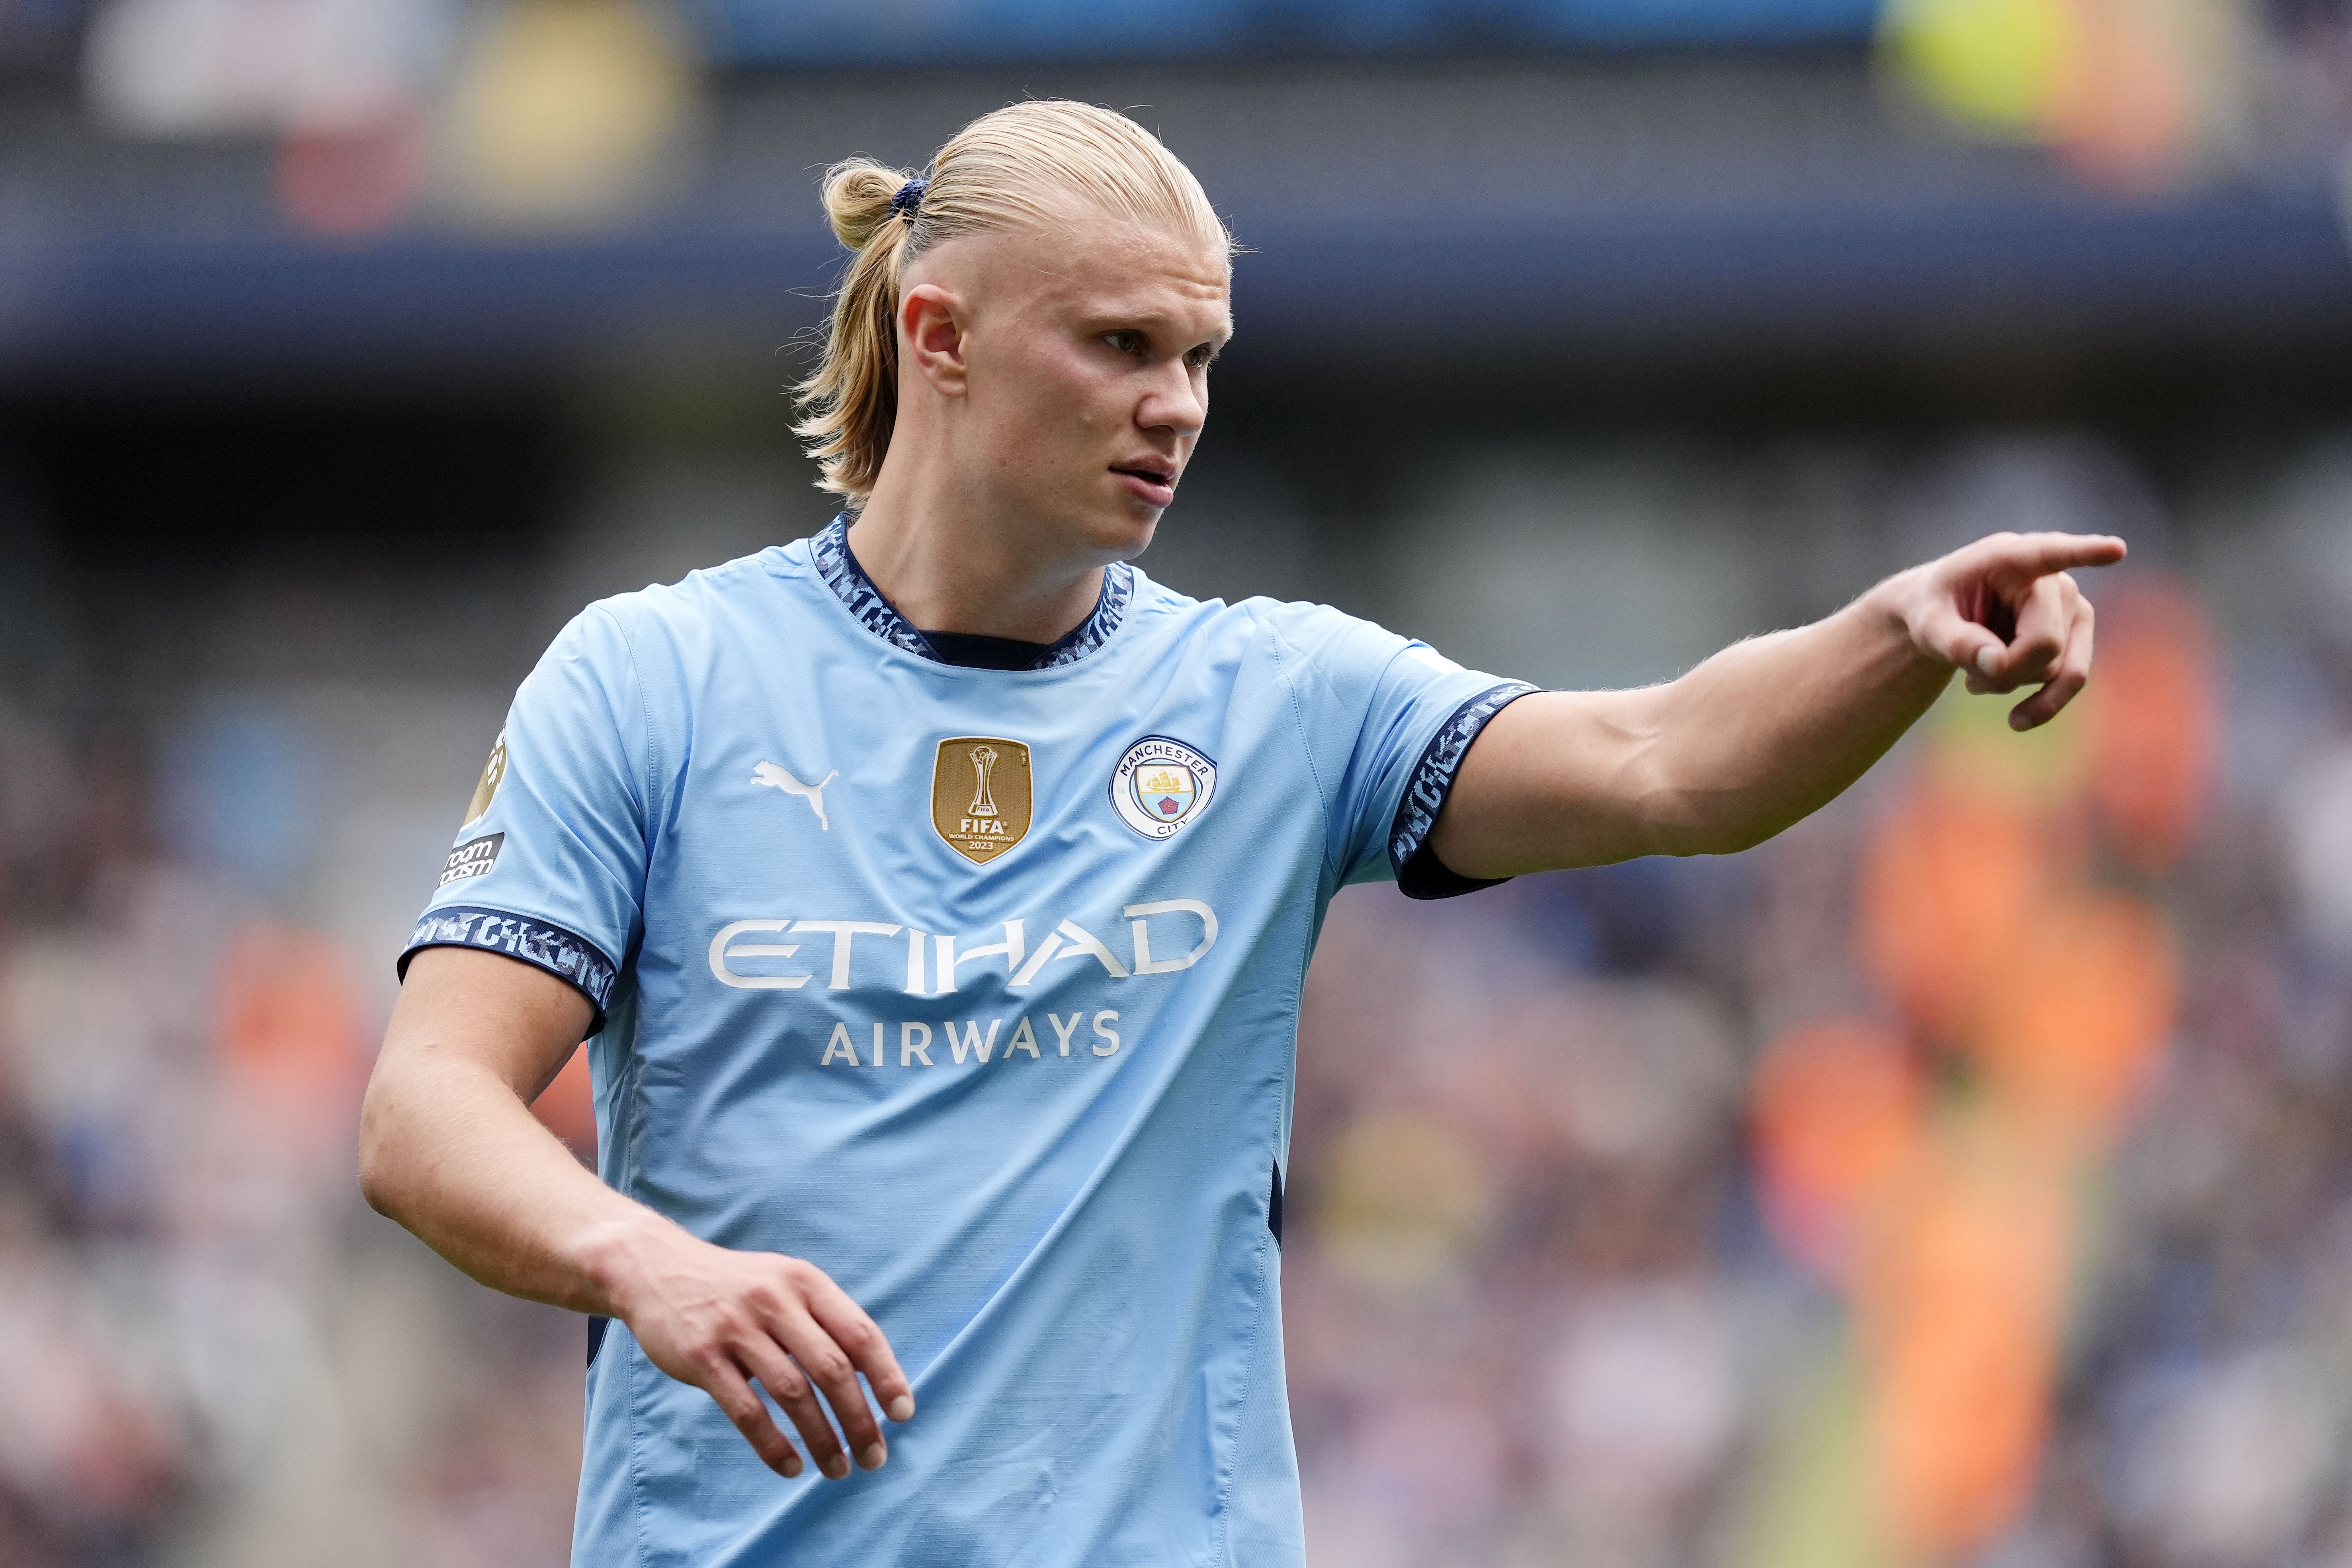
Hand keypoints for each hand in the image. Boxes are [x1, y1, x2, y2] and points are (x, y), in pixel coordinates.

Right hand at [599, 1220, 914, 1480]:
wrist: (655, 1268)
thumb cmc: (736, 1286)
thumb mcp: (785, 1282)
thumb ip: (823, 1319)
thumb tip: (871, 1377)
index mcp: (805, 1283)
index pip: (860, 1333)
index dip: (887, 1376)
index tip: (903, 1414)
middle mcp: (775, 1300)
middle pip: (833, 1369)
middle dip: (860, 1419)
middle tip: (874, 1457)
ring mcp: (737, 1328)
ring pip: (794, 1394)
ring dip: (822, 1439)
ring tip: (837, 1469)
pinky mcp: (702, 1357)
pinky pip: (747, 1411)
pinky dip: (773, 1445)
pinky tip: (791, 1467)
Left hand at [1893, 530, 2126, 729]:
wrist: (1946, 618)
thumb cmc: (1936, 610)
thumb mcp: (1926, 625)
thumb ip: (1954, 641)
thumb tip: (1995, 662)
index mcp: (2008, 557)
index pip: (2049, 553)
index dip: (2083, 552)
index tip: (2115, 548)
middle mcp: (2052, 579)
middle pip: (2044, 643)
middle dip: (2004, 672)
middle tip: (1967, 682)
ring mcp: (2072, 606)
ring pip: (2056, 667)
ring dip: (2011, 684)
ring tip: (1975, 678)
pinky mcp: (2077, 633)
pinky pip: (2073, 678)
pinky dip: (2044, 704)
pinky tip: (2016, 720)